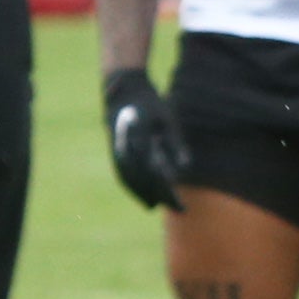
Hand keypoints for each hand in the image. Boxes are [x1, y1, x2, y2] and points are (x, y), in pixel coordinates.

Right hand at [102, 66, 186, 211]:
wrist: (124, 89)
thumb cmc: (151, 104)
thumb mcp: (168, 120)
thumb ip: (176, 143)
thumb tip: (184, 167)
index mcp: (141, 140)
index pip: (155, 173)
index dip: (167, 191)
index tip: (179, 203)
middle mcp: (126, 148)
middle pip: (142, 180)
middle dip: (158, 196)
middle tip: (176, 208)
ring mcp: (117, 149)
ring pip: (128, 178)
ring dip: (140, 193)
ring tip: (153, 205)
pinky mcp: (114, 149)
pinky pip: (121, 172)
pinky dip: (130, 185)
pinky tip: (139, 192)